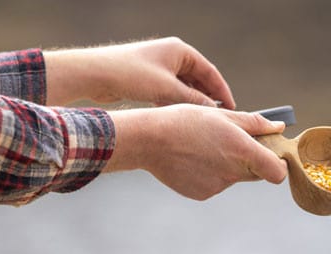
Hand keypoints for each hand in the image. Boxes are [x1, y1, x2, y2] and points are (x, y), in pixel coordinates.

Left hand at [44, 37, 234, 108]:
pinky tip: (181, 122)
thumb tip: (214, 113)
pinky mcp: (149, 81)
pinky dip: (178, 107)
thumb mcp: (168, 90)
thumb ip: (193, 102)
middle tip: (220, 121)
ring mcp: (160, 69)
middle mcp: (171, 57)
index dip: (223, 92)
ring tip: (202, 125)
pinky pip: (171, 95)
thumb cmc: (132, 75)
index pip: (210, 73)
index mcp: (180, 51)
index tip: (233, 110)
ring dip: (193, 106)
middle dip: (209, 101)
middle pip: (199, 82)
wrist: (98, 74)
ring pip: (185, 91)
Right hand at [105, 105, 287, 199]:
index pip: (277, 173)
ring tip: (204, 148)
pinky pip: (215, 184)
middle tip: (233, 144)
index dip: (279, 166)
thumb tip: (278, 128)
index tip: (274, 157)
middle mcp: (233, 174)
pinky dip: (210, 174)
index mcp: (242, 152)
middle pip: (256, 174)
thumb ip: (255, 124)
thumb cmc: (186, 122)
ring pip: (233, 178)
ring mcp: (218, 187)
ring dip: (227, 166)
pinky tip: (194, 160)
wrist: (151, 140)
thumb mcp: (223, 116)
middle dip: (251, 161)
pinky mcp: (203, 194)